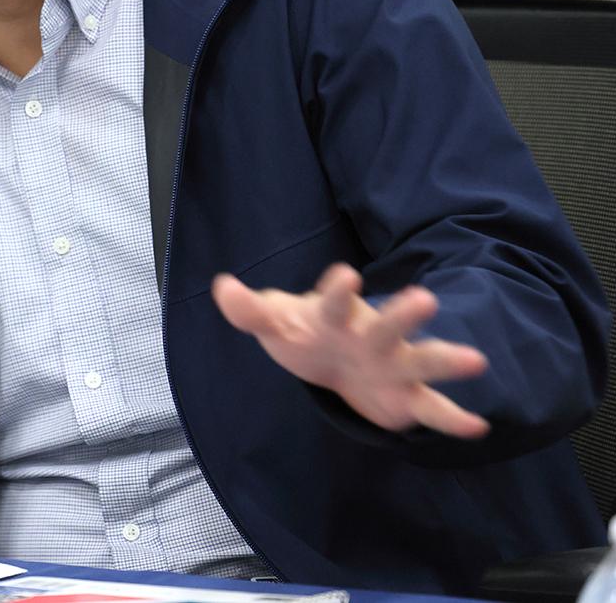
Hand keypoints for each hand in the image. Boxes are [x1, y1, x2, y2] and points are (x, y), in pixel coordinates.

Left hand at [211, 263, 489, 437]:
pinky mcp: (406, 397)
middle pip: (387, 325)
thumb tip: (223, 288)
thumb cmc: (304, 331)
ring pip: (420, 361)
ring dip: (444, 360)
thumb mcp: (275, 321)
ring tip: (475, 359)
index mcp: (336, 315)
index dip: (336, 289)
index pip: (333, 301)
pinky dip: (453, 419)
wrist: (330, 356)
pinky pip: (432, 409)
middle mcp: (370, 335)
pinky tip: (478, 427)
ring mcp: (392, 365)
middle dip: (403, 314)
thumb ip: (250, 310)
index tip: (345, 275)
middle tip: (424, 299)